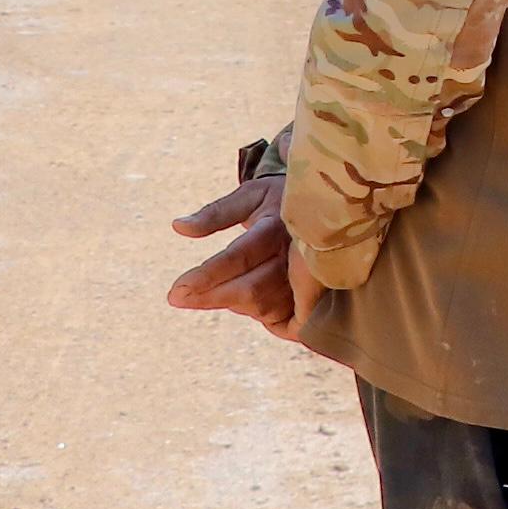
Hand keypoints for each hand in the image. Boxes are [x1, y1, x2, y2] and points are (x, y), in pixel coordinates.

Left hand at [167, 175, 320, 342]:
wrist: (332, 206)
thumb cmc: (281, 199)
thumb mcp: (250, 196)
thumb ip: (215, 213)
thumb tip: (178, 226)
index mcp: (277, 226)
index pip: (238, 256)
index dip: (206, 276)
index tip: (176, 291)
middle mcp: (295, 255)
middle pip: (249, 288)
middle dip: (209, 296)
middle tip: (175, 298)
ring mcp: (307, 278)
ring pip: (261, 304)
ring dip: (228, 302)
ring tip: (200, 294)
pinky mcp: (312, 294)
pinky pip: (276, 313)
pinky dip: (251, 309)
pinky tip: (232, 297)